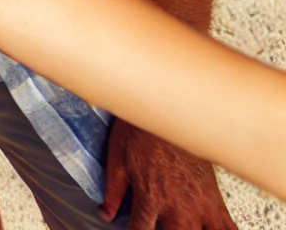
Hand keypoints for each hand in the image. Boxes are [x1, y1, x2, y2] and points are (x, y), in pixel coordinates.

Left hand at [99, 119, 234, 229]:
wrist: (169, 113)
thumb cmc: (141, 132)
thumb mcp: (117, 161)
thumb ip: (113, 192)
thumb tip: (105, 214)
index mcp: (150, 198)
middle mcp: (178, 206)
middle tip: (159, 226)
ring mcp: (200, 204)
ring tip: (182, 227)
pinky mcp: (215, 197)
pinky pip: (227, 226)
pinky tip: (210, 229)